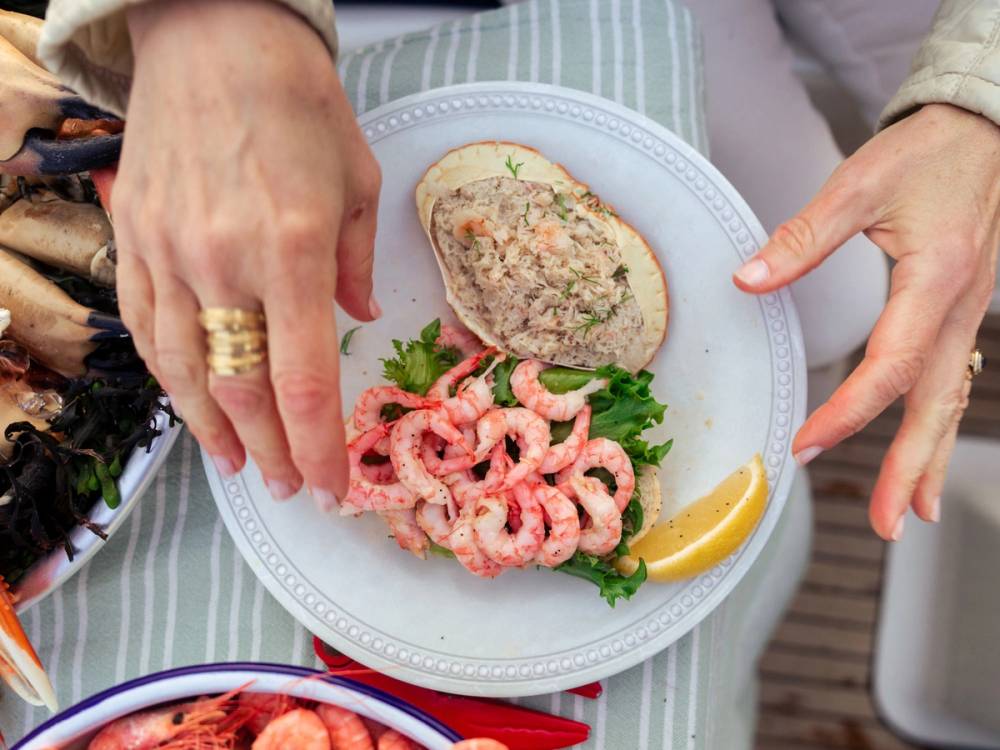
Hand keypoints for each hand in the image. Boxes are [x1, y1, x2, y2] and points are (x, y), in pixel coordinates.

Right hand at [115, 0, 380, 506]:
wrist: (215, 36)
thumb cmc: (300, 103)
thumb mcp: (358, 179)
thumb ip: (358, 261)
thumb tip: (358, 316)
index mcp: (293, 248)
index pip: (303, 378)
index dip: (317, 444)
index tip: (330, 486)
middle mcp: (224, 261)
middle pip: (244, 389)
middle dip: (271, 450)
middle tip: (288, 485)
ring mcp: (170, 253)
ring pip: (188, 370)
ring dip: (215, 430)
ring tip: (239, 468)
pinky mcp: (137, 239)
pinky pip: (147, 328)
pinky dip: (171, 378)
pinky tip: (191, 406)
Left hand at [734, 104, 999, 539]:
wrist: (986, 127)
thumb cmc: (929, 152)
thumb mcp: (861, 183)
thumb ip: (803, 235)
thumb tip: (748, 279)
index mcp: (936, 280)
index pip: (890, 365)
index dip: (848, 411)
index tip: (806, 442)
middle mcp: (961, 307)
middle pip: (933, 402)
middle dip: (908, 467)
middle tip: (885, 524)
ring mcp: (969, 313)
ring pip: (949, 398)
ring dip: (928, 457)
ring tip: (909, 512)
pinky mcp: (963, 310)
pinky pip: (952, 378)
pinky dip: (938, 421)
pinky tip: (927, 446)